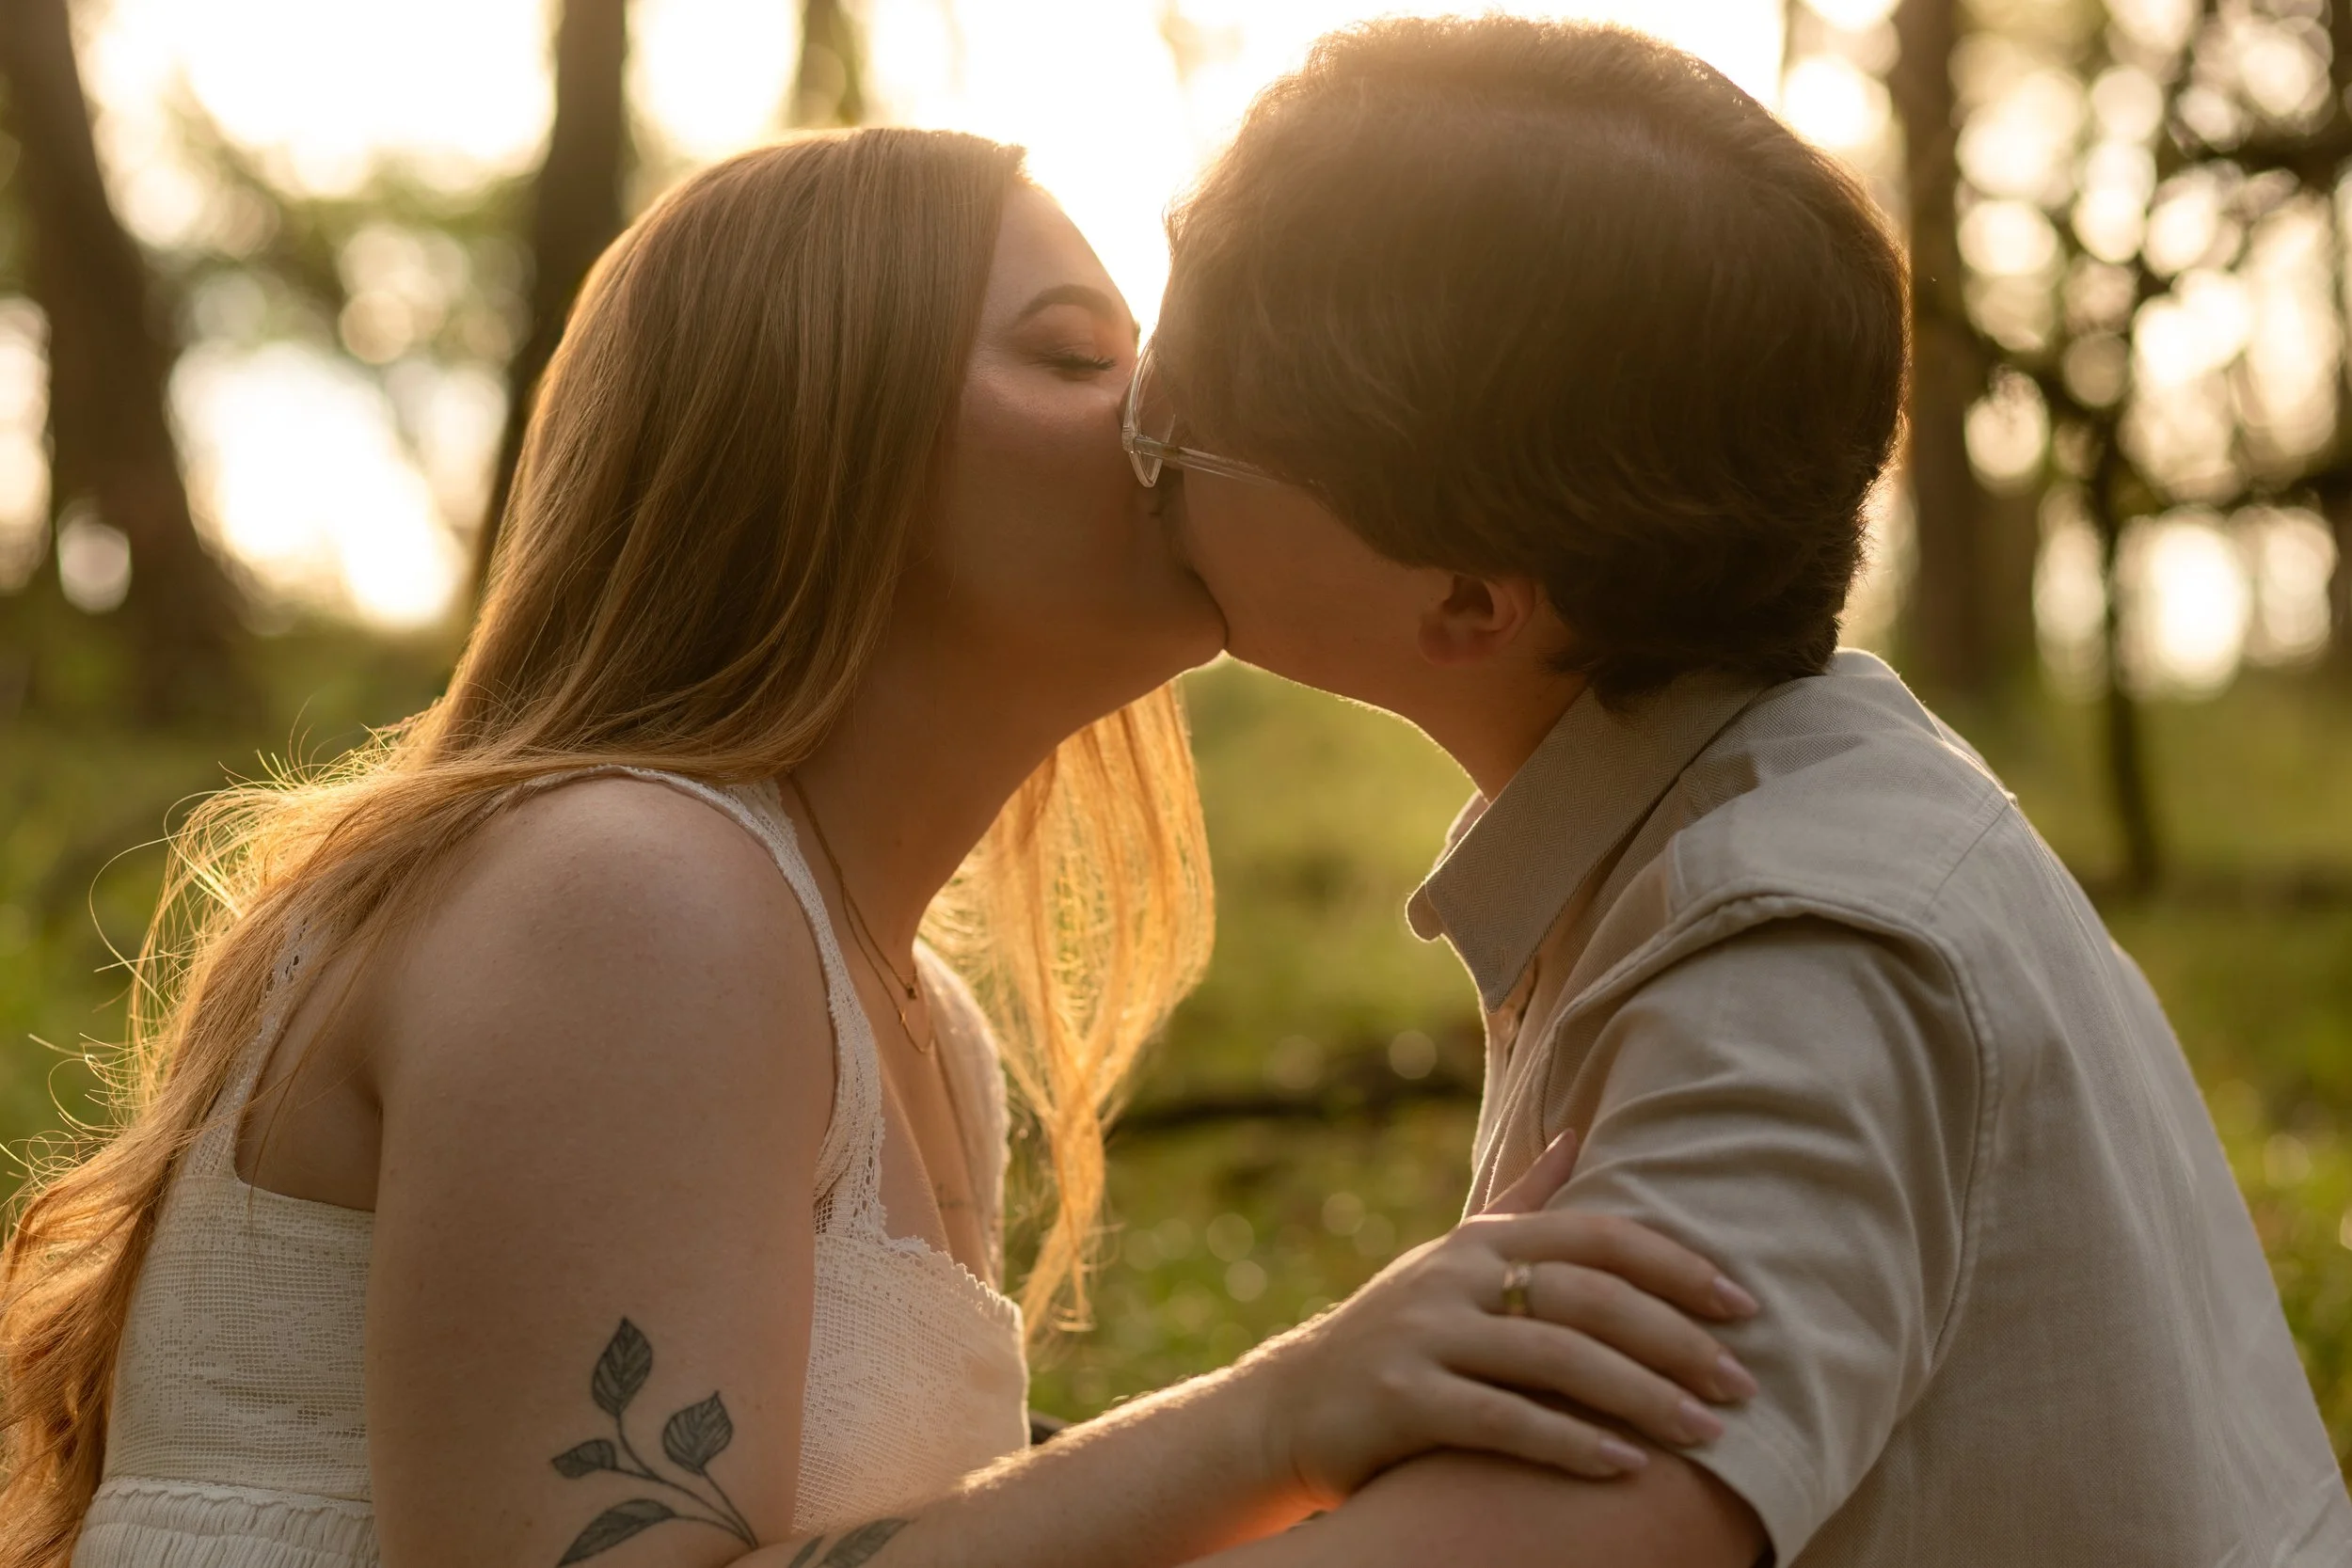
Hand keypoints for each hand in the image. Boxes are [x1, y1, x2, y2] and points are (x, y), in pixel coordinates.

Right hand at [1233, 1129, 1759, 1507]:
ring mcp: (1426, 1335)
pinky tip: (1625, 1468)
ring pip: (1556, 1359)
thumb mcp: (1454, 1262)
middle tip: (1743, 1384)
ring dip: (1642, 1396)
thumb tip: (1575, 1137)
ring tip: (1707, 1434)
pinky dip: (1570, 1443)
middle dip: (1676, 1339)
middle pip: (1589, 1297)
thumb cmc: (1398, 1335)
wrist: (1291, 1404)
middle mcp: (1455, 1278)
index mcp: (1480, 1242)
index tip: (1744, 1303)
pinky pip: (1504, 1421)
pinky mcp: (1403, 1399)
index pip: (1596, 1237)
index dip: (1676, 1266)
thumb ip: (1520, 1206)